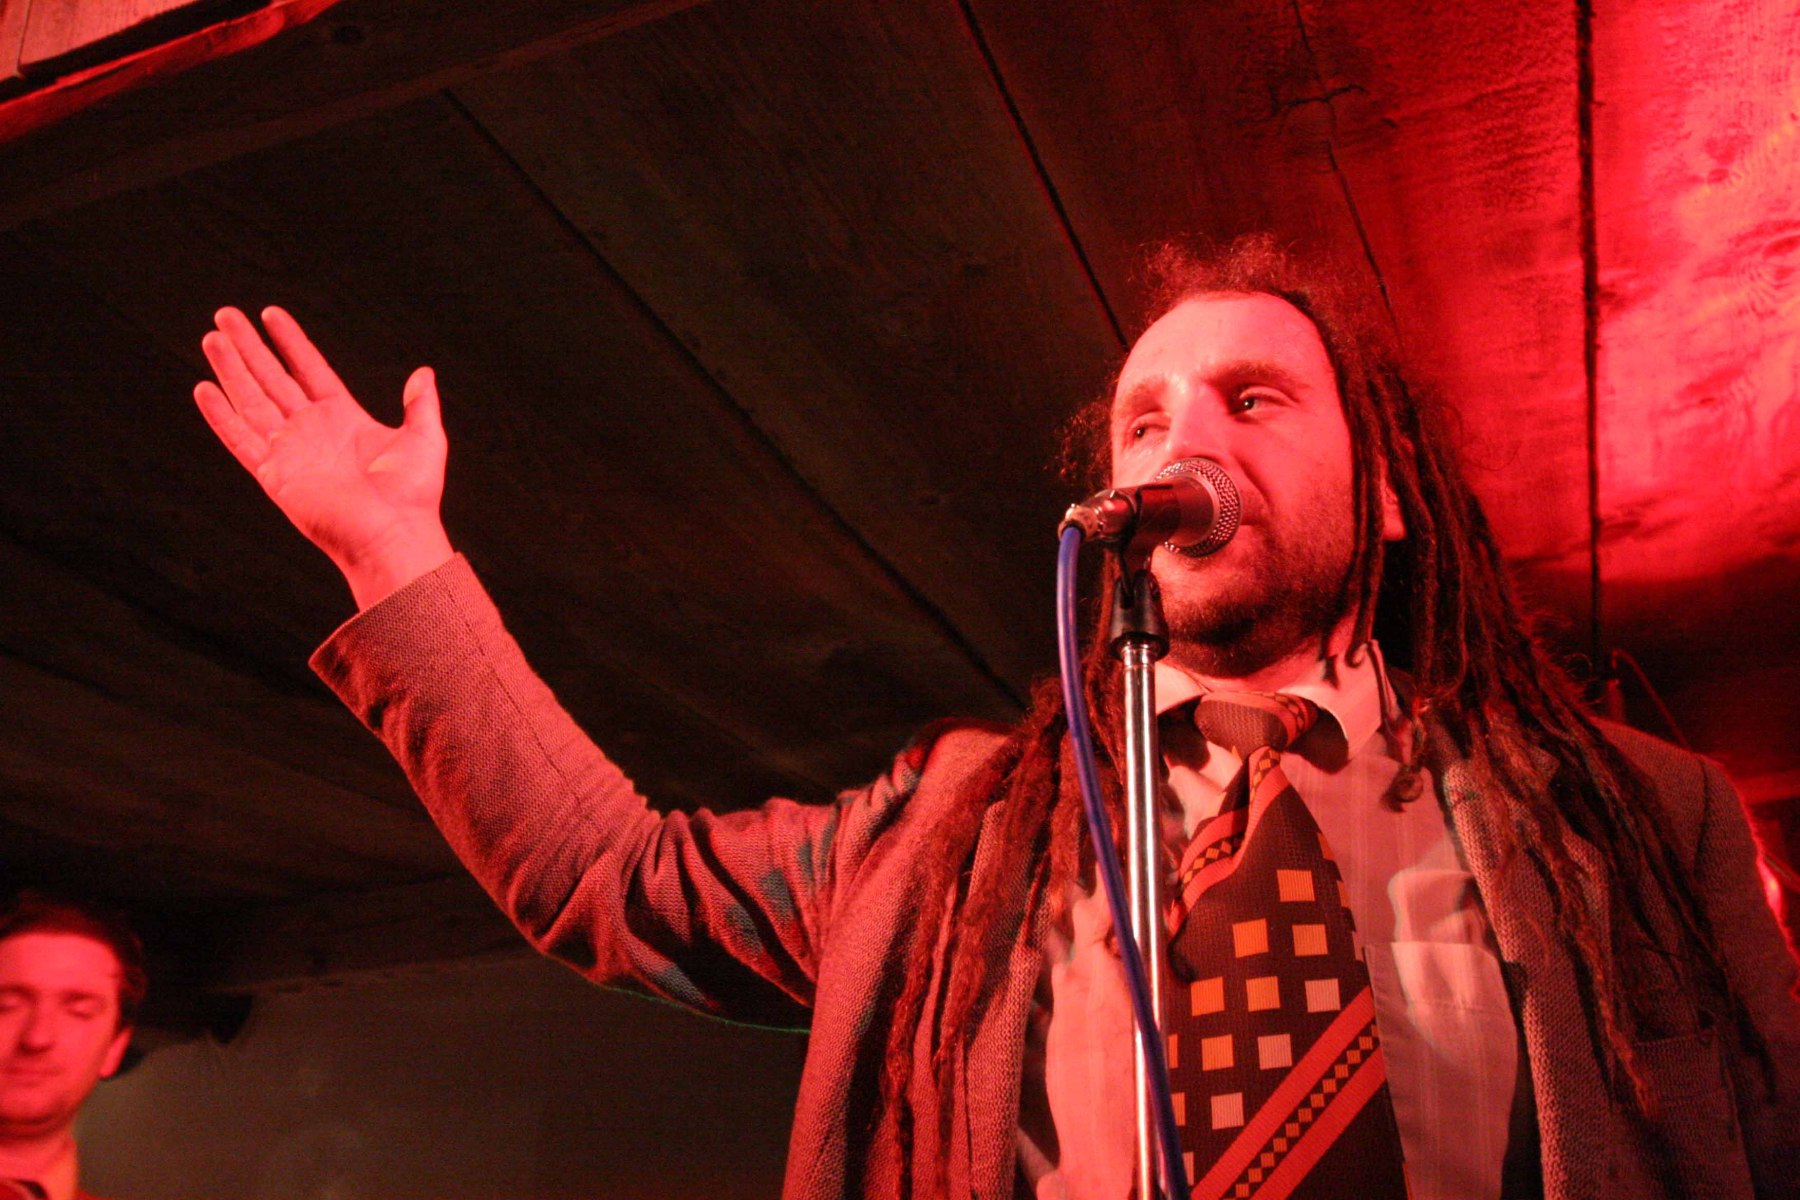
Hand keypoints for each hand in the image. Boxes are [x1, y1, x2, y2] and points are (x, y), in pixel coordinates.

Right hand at [195, 306, 454, 609]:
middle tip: (225, 315)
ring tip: (212, 337)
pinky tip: (204, 389)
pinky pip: (242, 440)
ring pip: (252, 401)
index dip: (290, 342)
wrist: (393, 535)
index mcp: (344, 419)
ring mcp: (290, 452)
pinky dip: (222, 416)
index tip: (270, 314)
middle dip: (249, 348)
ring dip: (231, 370)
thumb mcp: (424, 438)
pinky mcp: (275, 475)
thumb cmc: (412, 496)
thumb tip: (424, 373)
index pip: (309, 370)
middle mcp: (312, 432)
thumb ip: (420, 404)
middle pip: (273, 379)